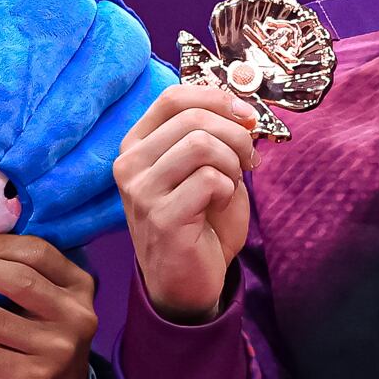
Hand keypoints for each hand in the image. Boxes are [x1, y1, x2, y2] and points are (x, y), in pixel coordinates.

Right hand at [112, 85, 259, 323]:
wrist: (187, 281)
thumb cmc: (199, 223)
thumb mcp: (204, 169)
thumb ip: (214, 136)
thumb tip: (243, 111)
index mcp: (137, 145)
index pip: (173, 97)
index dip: (217, 99)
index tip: (247, 116)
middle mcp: (130, 164)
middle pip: (193, 118)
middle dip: (235, 135)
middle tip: (248, 160)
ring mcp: (141, 191)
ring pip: (201, 144)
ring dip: (232, 163)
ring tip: (231, 184)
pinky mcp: (160, 217)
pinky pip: (209, 180)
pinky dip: (227, 189)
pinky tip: (218, 204)